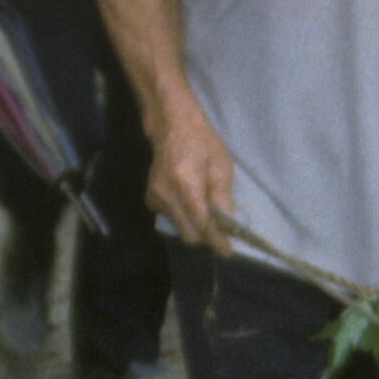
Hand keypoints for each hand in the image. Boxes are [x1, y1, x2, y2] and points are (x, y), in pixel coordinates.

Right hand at [149, 96, 233, 248]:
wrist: (171, 127)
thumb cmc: (201, 142)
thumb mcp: (221, 166)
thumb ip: (223, 198)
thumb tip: (228, 226)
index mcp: (186, 184)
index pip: (201, 224)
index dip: (216, 241)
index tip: (227, 252)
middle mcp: (166, 194)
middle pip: (188, 234)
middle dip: (206, 235)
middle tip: (220, 227)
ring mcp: (155, 198)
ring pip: (180, 228)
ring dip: (194, 224)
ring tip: (202, 203)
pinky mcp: (150, 199)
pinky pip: (171, 219)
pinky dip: (183, 215)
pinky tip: (186, 197)